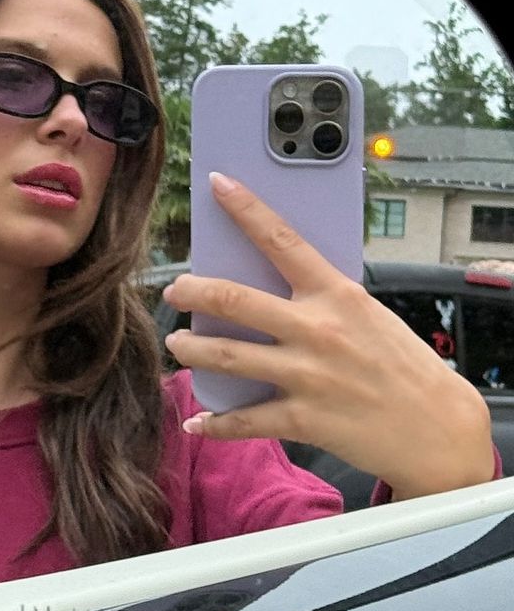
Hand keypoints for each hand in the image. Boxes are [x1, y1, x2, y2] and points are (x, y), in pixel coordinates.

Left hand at [162, 173, 495, 500]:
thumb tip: (275, 286)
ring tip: (179, 344)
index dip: (245, 208)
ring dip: (192, 348)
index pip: (282, 240)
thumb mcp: (368, 315)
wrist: (436, 426)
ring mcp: (306, 374)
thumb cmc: (403, 366)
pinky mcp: (301, 418)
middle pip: (233, 299)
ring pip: (226, 355)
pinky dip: (213, 423)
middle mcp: (317, 329)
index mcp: (337, 294)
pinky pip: (242, 419)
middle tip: (175, 291)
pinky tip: (197, 421)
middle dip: (192, 291)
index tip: (216, 183)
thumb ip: (324, 300)